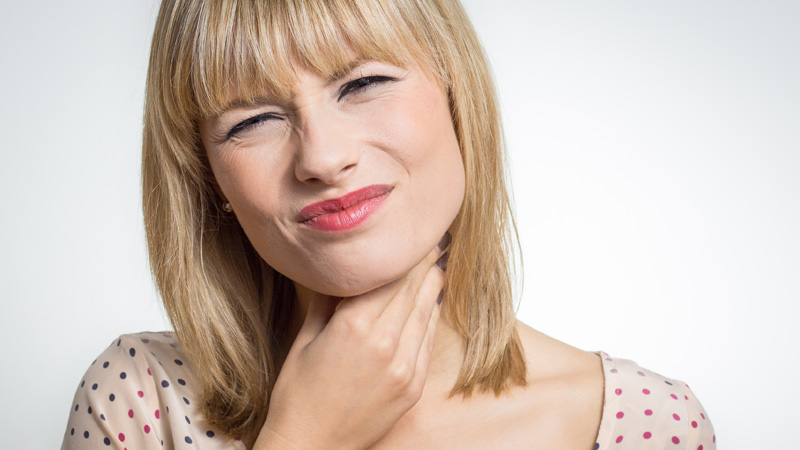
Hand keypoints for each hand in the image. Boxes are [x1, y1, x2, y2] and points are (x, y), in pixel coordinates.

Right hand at [254, 234, 449, 449]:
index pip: (389, 278)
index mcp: (354, 327)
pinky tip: (433, 303)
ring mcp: (403, 367)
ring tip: (439, 263)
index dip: (405, 255)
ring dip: (434, 286)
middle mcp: (385, 343)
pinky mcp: (413, 386)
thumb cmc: (297, 395)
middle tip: (435, 239)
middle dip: (425, 263)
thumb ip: (327, 302)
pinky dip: (431, 318)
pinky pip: (427, 342)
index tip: (415, 236)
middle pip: (412, 291)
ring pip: (426, 313)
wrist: (312, 446)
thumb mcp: (304, 339)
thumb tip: (341, 273)